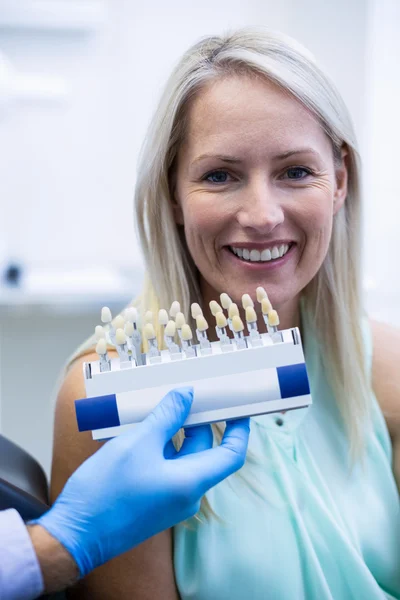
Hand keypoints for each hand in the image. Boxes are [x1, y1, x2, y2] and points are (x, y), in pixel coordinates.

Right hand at [37, 387, 249, 576]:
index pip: (232, 454)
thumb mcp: (138, 443)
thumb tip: (186, 396)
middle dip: (198, 422)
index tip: (238, 408)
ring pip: (182, 459)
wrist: (75, 535)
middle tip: (188, 395)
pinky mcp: (154, 502)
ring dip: (175, 433)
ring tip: (159, 408)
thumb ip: (167, 416)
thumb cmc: (106, 492)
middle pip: (205, 451)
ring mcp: (170, 501)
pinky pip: (167, 469)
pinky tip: (143, 431)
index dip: (239, 429)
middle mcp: (186, 495)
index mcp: (191, 482)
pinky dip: (161, 448)